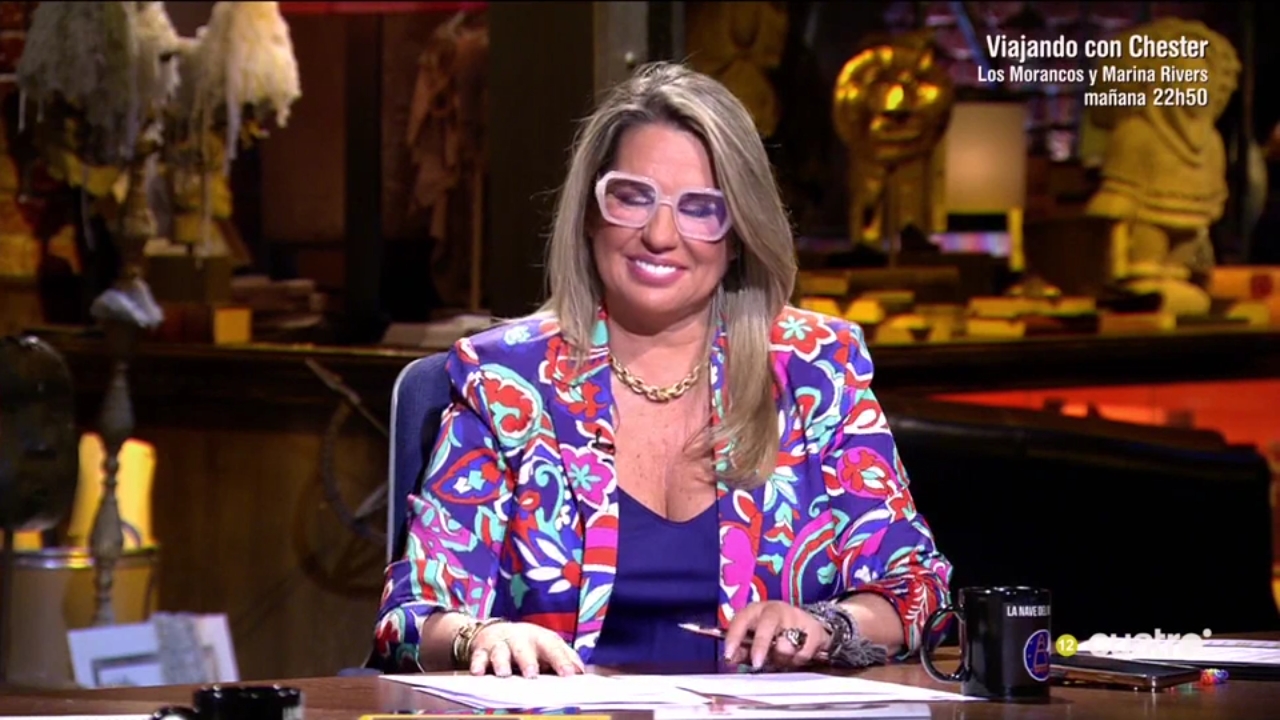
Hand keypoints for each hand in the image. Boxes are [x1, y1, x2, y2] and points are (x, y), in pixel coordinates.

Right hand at [468, 621, 585, 677]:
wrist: (493, 632)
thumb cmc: (527, 644)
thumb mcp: (547, 646)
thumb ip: (565, 657)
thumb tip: (583, 673)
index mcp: (540, 638)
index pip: (553, 648)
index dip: (561, 661)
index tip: (570, 674)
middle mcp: (520, 639)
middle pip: (524, 649)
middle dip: (528, 661)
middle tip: (532, 674)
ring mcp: (500, 644)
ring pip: (500, 652)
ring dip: (502, 663)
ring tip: (504, 673)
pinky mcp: (481, 650)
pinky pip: (478, 657)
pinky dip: (477, 664)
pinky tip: (478, 672)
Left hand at [723, 601, 830, 669]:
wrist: (808, 625)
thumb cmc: (775, 631)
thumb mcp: (756, 635)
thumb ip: (742, 649)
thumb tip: (730, 659)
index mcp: (757, 610)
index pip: (742, 619)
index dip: (734, 637)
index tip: (729, 655)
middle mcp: (776, 610)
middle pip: (767, 626)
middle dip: (760, 646)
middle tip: (757, 662)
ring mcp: (796, 618)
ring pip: (785, 646)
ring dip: (781, 659)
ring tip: (781, 656)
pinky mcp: (814, 629)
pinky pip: (802, 654)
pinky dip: (797, 660)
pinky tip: (796, 655)